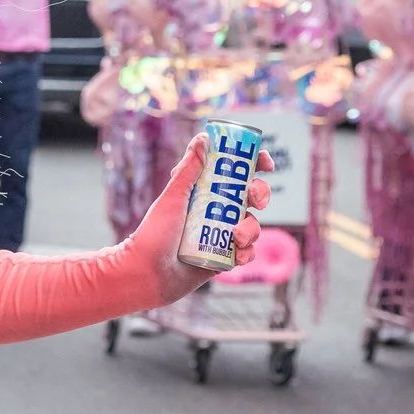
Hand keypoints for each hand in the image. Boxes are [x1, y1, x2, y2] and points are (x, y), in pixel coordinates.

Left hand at [126, 137, 272, 306]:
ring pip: (252, 225)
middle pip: (251, 196)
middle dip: (261, 194)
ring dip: (252, 228)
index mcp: (203, 192)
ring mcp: (221, 235)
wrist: (146, 274)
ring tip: (237, 237)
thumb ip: (187, 170)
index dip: (254, 165)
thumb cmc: (153, 234)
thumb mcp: (172, 198)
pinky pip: (247, 252)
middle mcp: (215, 211)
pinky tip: (238, 255)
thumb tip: (204, 138)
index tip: (266, 163)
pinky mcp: (223, 258)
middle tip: (256, 200)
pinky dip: (247, 253)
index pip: (234, 173)